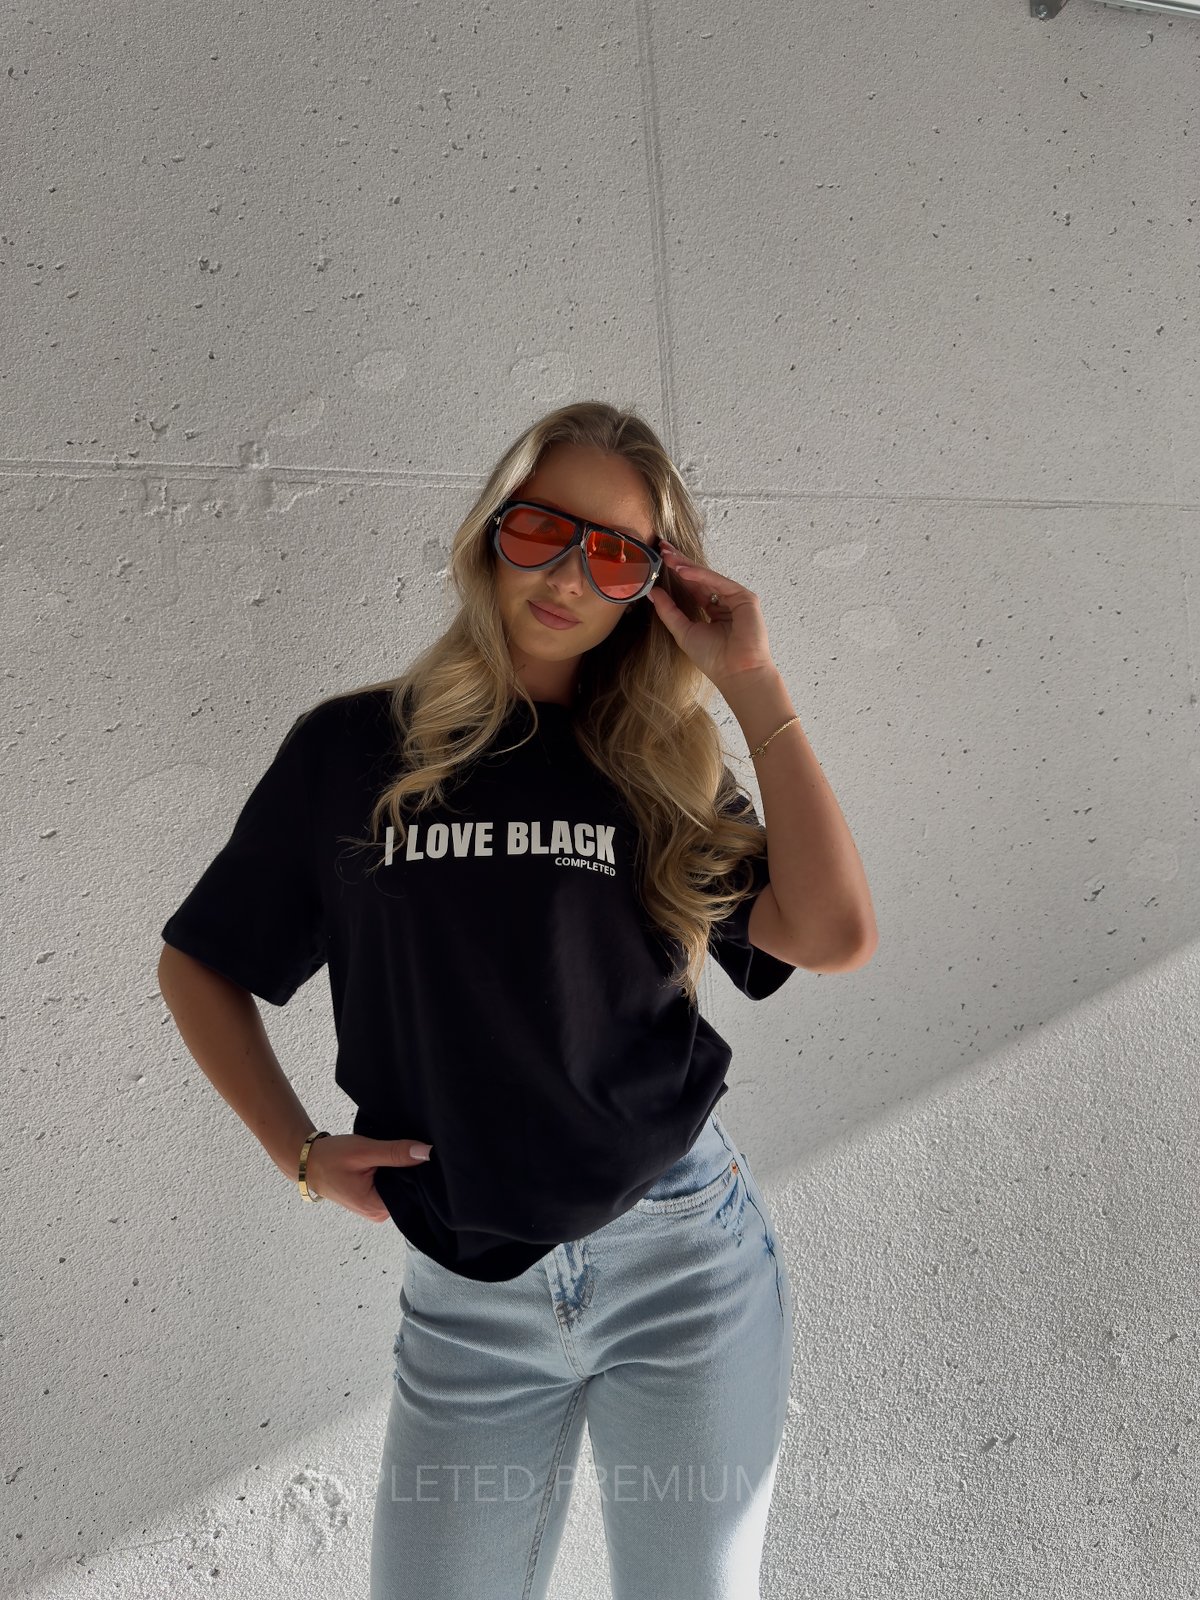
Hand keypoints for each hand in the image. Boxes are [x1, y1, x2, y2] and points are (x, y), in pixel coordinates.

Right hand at [304, 1133, 431, 1221]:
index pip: (414, 1192)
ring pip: (400, 1189)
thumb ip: (395, 1153)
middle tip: (408, 1150)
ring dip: (401, 1172)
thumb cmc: (331, 1157)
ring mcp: (375, 1209)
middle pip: (409, 1192)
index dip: (421, 1173)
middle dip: (411, 1171)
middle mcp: (378, 1214)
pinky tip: (391, 1162)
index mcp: (377, 1208)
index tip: (423, 1155)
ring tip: (398, 1155)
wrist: (307, 1162)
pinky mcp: (372, 1201)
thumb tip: (426, 1152)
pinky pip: (391, 1188)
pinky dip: (393, 1174)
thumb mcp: (365, 1151)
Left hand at [647, 541, 775, 687]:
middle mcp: (725, 603)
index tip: (660, 559)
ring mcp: (736, 599)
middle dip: (680, 562)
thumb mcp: (683, 631)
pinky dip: (700, 575)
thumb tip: (652, 592)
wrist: (735, 672)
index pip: (692, 587)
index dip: (676, 573)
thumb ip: (668, 611)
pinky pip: (718, 582)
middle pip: (699, 578)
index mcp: (713, 611)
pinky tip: (682, 569)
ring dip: (687, 565)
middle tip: (662, 547)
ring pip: (708, 577)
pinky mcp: (745, 598)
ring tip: (667, 556)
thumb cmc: (713, 659)